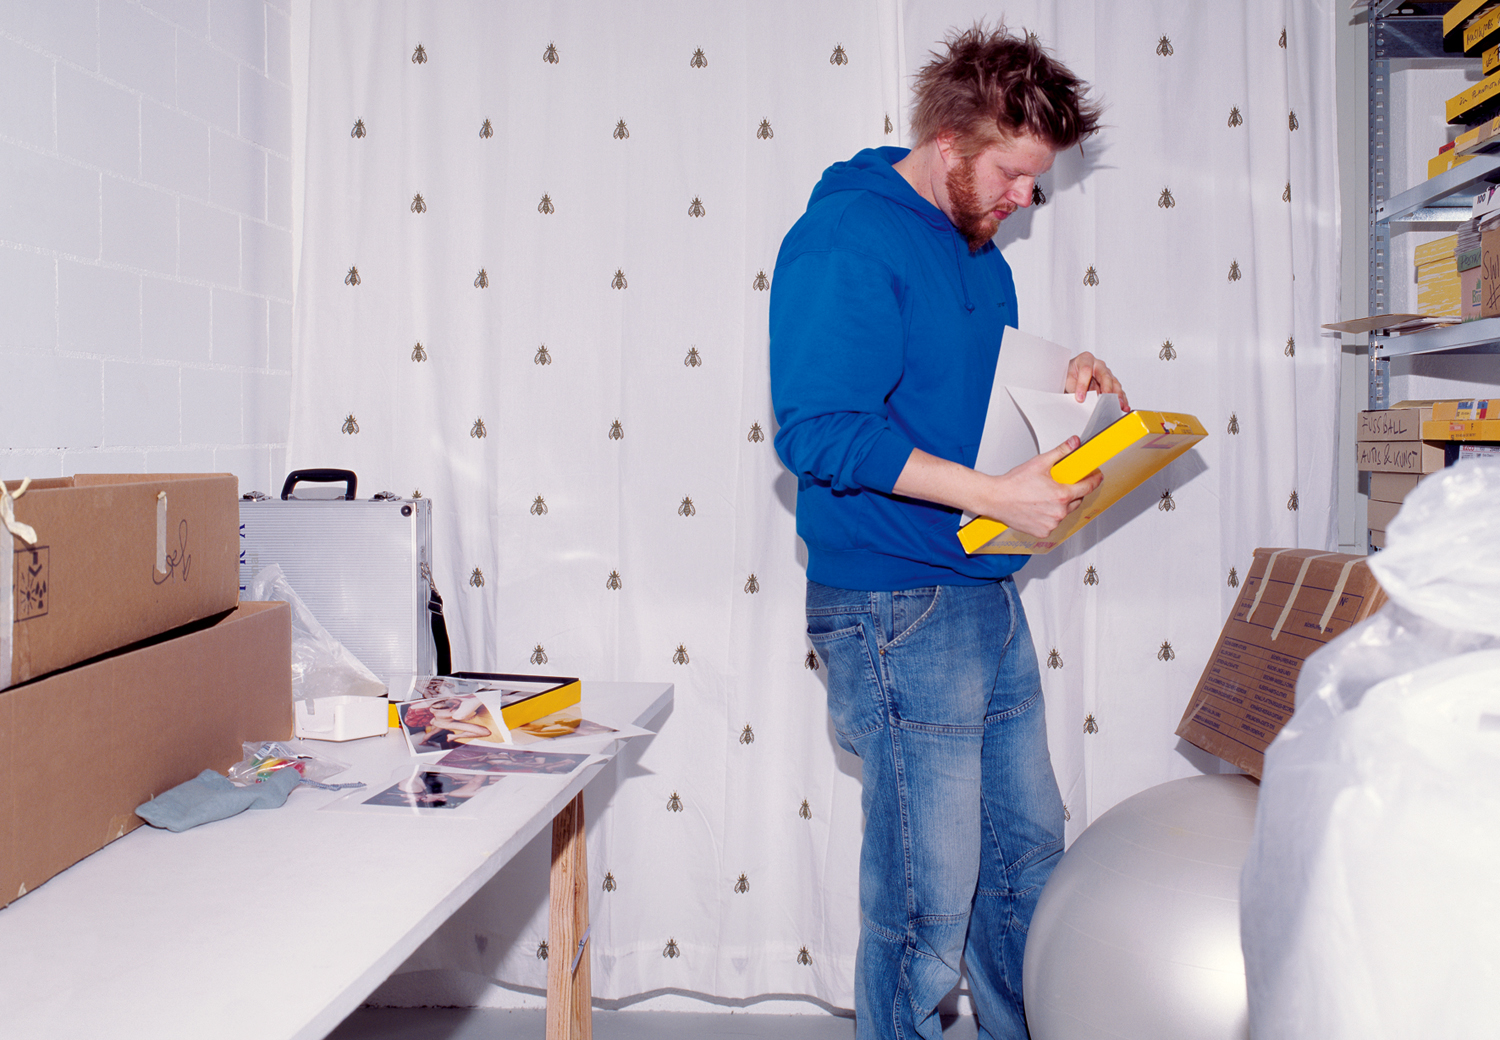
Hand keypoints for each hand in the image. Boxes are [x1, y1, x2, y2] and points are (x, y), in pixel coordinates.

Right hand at [976, 437, 1102, 538]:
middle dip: (1073, 492)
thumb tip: (1074, 443)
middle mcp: (1058, 512)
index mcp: (1061, 495)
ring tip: (1045, 497)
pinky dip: (1050, 516)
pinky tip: (1039, 508)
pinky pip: (1053, 523)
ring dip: (1061, 505)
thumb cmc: (1014, 484)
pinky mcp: (1042, 531)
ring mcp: (1051, 523)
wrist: (995, 499)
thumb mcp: (1039, 463)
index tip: (1097, 477)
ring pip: (1064, 513)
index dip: (1094, 480)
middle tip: (1060, 485)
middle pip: (1076, 500)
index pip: (1087, 487)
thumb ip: (1061, 452)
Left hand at [1065, 352, 1128, 411]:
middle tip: (1105, 400)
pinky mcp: (1112, 382)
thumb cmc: (1072, 374)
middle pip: (1105, 376)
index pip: (1086, 370)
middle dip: (1106, 389)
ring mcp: (1107, 373)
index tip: (1080, 398)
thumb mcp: (1067, 380)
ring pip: (1114, 383)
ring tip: (1118, 405)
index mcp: (1086, 359)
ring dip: (1117, 395)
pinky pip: (1118, 390)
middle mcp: (1099, 365)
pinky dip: (1121, 399)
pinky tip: (1124, 406)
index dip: (1082, 385)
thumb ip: (1073, 388)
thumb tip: (1081, 399)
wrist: (1074, 375)